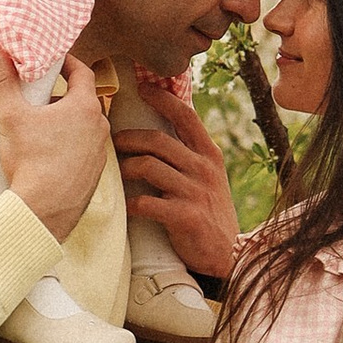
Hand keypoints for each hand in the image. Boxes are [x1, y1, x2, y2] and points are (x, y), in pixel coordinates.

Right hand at [0, 51, 108, 244]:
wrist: (43, 210)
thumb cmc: (30, 160)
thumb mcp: (11, 115)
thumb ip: (2, 81)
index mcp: (85, 107)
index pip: (83, 72)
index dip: (68, 63)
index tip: (55, 61)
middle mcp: (99, 128)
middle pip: (82, 101)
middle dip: (61, 95)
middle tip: (38, 96)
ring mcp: (100, 153)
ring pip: (84, 128)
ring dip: (66, 122)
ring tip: (40, 127)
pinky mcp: (94, 175)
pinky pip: (84, 151)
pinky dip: (69, 146)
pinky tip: (48, 155)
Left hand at [113, 70, 244, 282]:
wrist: (228, 255)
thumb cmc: (210, 213)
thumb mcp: (208, 178)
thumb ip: (188, 156)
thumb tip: (156, 136)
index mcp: (209, 155)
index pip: (186, 116)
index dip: (163, 98)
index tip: (143, 87)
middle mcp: (203, 169)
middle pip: (159, 140)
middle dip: (130, 138)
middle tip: (113, 142)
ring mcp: (195, 192)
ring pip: (150, 167)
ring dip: (127, 167)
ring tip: (118, 171)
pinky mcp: (186, 216)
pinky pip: (149, 202)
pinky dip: (133, 203)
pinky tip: (128, 207)